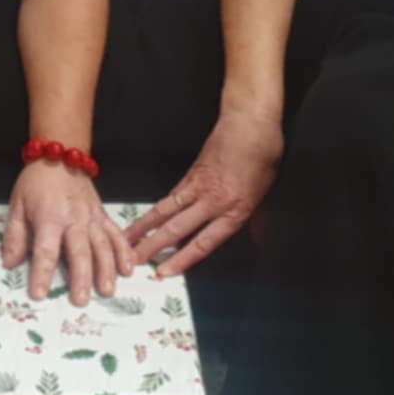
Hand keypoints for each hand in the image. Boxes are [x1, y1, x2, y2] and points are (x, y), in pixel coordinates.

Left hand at [4, 162, 128, 304]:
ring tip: (108, 290)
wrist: (60, 156)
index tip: (39, 294)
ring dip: (106, 269)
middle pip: (79, 251)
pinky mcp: (102, 215)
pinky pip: (116, 234)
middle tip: (81, 300)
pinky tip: (128, 268)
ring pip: (102, 245)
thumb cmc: (36, 183)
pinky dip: (124, 251)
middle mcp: (73, 218)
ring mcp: (91, 217)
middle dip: (81, 277)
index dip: (42, 273)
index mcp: (48, 217)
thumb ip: (14, 236)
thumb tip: (10, 263)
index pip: (45, 250)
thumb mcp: (17, 205)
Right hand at [124, 106, 283, 276]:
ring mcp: (198, 186)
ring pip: (166, 212)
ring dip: (144, 228)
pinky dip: (156, 210)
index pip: (204, 243)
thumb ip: (258, 220)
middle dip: (153, 248)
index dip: (183, 260)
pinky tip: (147, 218)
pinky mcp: (191, 174)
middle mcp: (212, 201)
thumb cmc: (262, 154)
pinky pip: (171, 196)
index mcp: (234, 210)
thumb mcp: (267, 192)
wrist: (249, 121)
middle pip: (176, 229)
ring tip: (127, 240)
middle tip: (135, 261)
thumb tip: (259, 238)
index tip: (166, 273)